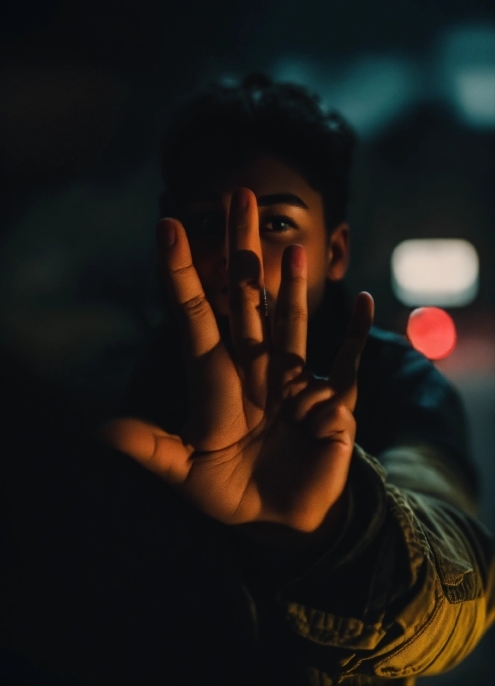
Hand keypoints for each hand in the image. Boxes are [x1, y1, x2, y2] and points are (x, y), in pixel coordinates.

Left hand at [102, 189, 373, 536]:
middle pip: (247, 300)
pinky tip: (363, 302)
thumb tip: (102, 433)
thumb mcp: (184, 472)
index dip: (181, 273)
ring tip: (293, 246)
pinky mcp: (331, 405)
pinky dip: (355, 336)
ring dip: (293, 286)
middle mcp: (255, 369)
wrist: (277, 518)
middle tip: (239, 196)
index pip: (195, 315)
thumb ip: (151, 450)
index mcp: (217, 379)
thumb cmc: (228, 490)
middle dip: (242, 251)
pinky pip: (346, 364)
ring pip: (292, 323)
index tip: (166, 226)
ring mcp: (294, 382)